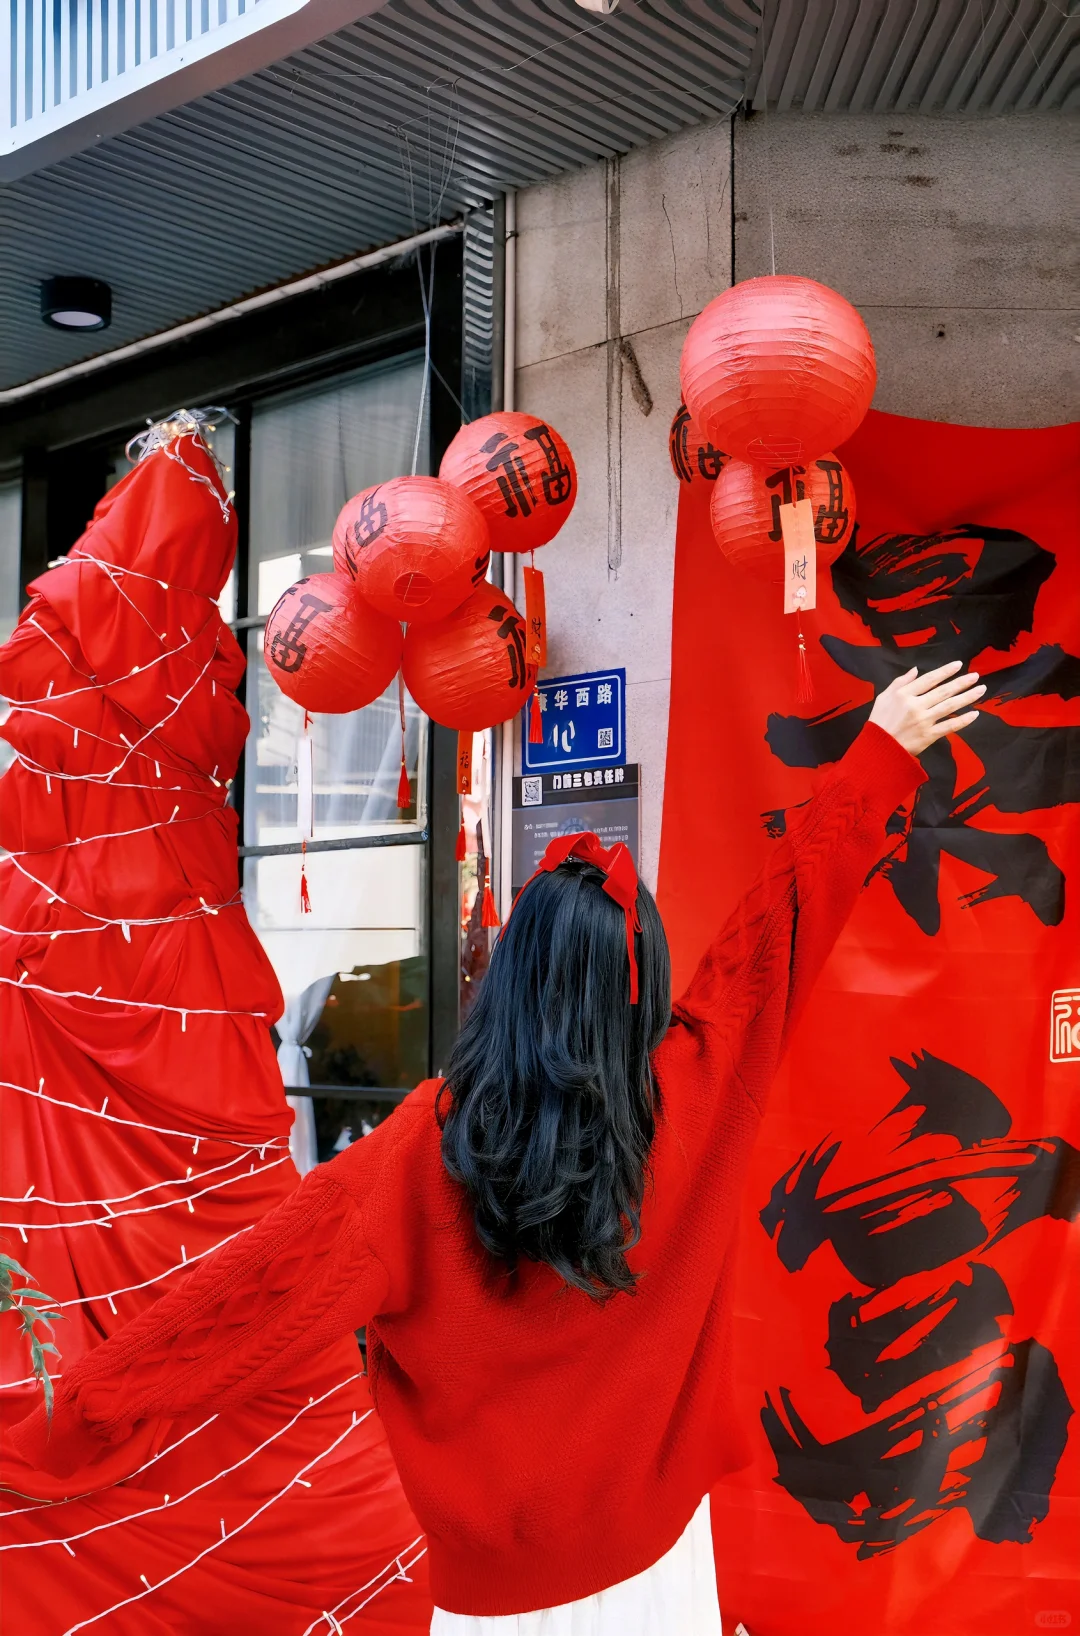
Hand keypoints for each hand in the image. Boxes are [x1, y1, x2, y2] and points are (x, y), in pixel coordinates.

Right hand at [868, 661, 985, 755]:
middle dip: (961, 682)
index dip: (945, 671)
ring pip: (950, 706)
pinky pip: (949, 726)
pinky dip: (963, 720)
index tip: (959, 665)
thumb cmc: (880, 721)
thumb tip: (916, 670)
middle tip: (976, 676)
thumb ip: (900, 682)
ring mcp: (924, 721)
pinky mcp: (929, 735)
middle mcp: (916, 705)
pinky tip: (975, 714)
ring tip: (981, 689)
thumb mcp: (884, 697)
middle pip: (943, 691)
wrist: (878, 748)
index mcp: (904, 694)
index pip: (929, 679)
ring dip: (967, 697)